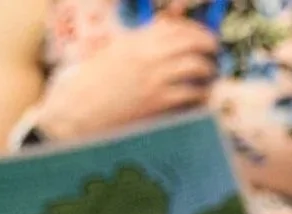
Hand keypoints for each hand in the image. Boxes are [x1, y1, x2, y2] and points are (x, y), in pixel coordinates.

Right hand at [32, 16, 218, 142]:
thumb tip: (164, 38)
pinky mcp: (159, 101)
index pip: (173, 26)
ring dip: (208, 69)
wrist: (78, 109)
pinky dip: (202, 94)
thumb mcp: (112, 53)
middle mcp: (146, 56)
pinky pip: (193, 94)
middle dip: (208, 45)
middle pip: (190, 42)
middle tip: (213, 52)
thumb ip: (137, 45)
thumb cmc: (92, 84)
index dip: (194, 29)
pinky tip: (202, 96)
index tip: (203, 35)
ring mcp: (154, 78)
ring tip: (209, 75)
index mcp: (133, 41)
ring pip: (196, 65)